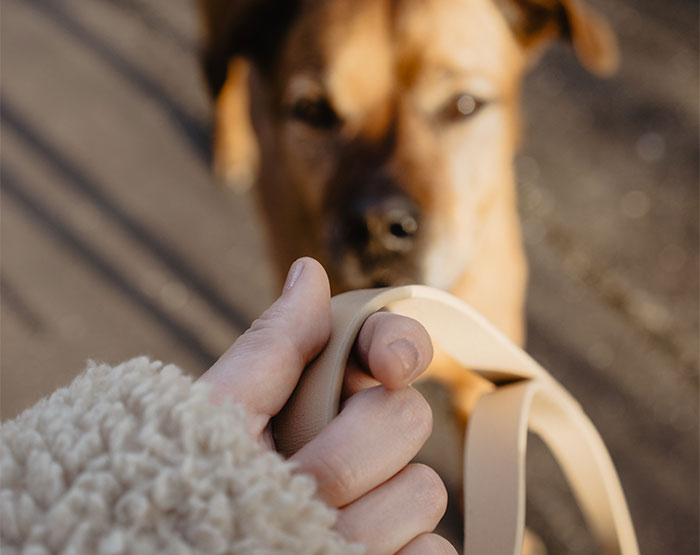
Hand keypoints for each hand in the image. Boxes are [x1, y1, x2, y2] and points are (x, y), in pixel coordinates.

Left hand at [199, 257, 455, 553]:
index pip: (386, 347)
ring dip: (362, 522)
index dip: (399, 341)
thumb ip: (271, 349)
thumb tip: (309, 269)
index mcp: (318, 399)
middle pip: (409, 418)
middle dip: (348, 455)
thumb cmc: (182, 492)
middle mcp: (356, 448)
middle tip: (292, 483)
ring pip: (425, 492)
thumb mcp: (217, 419)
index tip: (391, 365)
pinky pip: (437, 552)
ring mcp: (382, 510)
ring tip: (295, 538)